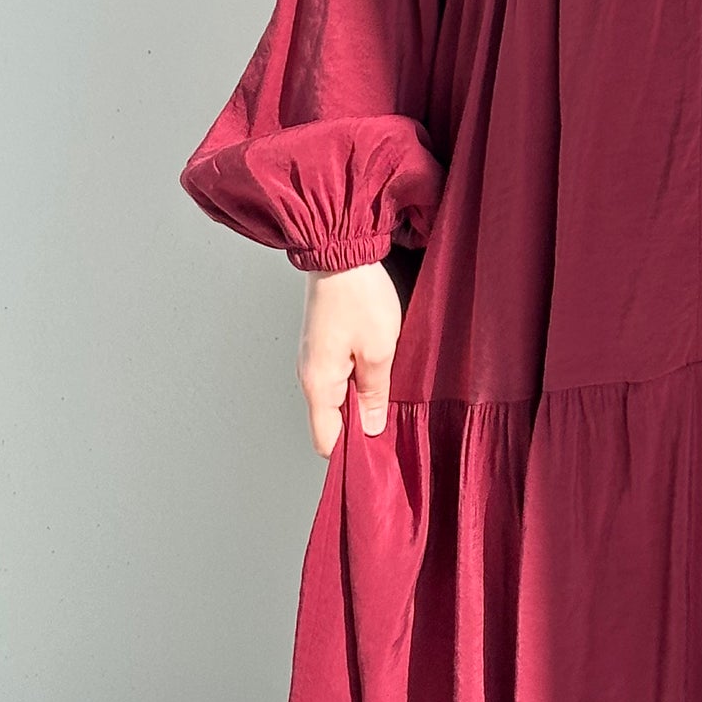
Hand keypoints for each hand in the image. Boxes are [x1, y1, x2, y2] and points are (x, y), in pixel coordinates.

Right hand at [298, 261, 402, 454]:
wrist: (339, 250)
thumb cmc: (358, 297)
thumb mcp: (379, 350)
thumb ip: (375, 394)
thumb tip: (372, 429)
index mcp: (318, 385)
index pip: (326, 442)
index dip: (352, 451)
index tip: (379, 448)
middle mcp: (309, 376)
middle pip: (331, 421)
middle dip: (360, 426)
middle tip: (391, 418)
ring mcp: (314, 358)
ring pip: (337, 398)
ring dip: (361, 400)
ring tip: (389, 390)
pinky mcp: (323, 343)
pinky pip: (338, 376)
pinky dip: (357, 380)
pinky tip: (378, 368)